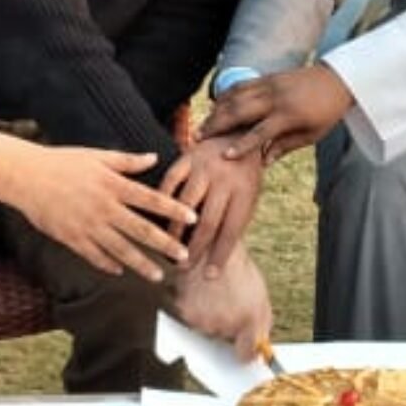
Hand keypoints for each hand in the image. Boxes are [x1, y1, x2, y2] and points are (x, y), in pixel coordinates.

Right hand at [0, 136, 197, 281]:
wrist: (26, 176)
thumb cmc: (62, 161)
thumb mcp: (97, 155)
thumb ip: (127, 160)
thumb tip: (154, 157)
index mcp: (113, 185)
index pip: (151, 199)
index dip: (173, 209)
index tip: (193, 218)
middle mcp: (104, 208)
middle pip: (141, 229)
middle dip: (165, 244)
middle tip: (184, 257)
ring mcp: (88, 225)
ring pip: (120, 249)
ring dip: (141, 264)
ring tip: (158, 276)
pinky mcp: (71, 238)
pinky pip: (93, 255)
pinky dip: (107, 265)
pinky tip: (120, 272)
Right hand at [159, 137, 262, 276]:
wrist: (240, 130)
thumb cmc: (244, 173)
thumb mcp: (249, 195)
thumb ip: (235, 220)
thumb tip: (218, 257)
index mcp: (245, 192)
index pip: (232, 231)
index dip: (220, 256)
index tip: (209, 276)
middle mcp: (225, 180)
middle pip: (208, 223)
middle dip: (195, 249)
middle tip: (183, 268)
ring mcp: (204, 168)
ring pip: (186, 206)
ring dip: (175, 232)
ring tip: (167, 250)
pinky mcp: (187, 158)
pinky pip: (170, 184)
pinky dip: (162, 203)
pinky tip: (156, 219)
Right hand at [171, 243, 272, 360]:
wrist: (213, 246)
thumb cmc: (238, 268)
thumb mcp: (260, 295)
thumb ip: (261, 325)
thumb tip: (257, 346)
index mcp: (248, 322)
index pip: (245, 354)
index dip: (244, 352)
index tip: (243, 350)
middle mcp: (224, 325)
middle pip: (223, 340)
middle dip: (226, 326)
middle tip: (228, 303)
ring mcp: (202, 320)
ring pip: (205, 329)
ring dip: (208, 317)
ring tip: (214, 293)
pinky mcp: (184, 311)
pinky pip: (190, 318)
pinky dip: (194, 308)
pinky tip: (202, 291)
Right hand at [197, 64, 353, 165]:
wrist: (337, 80)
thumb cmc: (327, 112)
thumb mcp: (312, 135)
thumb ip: (286, 146)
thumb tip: (263, 162)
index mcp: (289, 115)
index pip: (261, 132)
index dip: (242, 145)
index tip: (225, 156)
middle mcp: (276, 97)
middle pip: (240, 111)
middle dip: (217, 125)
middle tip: (198, 138)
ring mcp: (269, 84)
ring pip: (236, 96)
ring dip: (216, 111)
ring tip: (202, 125)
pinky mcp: (267, 77)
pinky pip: (241, 85)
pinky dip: (226, 95)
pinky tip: (214, 106)